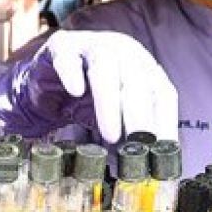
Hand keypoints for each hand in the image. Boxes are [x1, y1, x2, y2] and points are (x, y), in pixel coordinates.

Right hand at [0, 30, 177, 142]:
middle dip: (140, 115)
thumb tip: (147, 166)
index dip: (164, 122)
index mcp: (144, 67)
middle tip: (140, 145)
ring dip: (109, 103)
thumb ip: (131, 135)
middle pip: (137, 80)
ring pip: (105, 68)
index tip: (162, 152)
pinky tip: (75, 91)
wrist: (47, 83)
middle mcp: (123, 51)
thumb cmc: (88, 100)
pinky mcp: (61, 47)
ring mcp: (91, 45)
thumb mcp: (115, 118)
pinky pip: (67, 58)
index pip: (162, 92)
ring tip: (110, 135)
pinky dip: (72, 73)